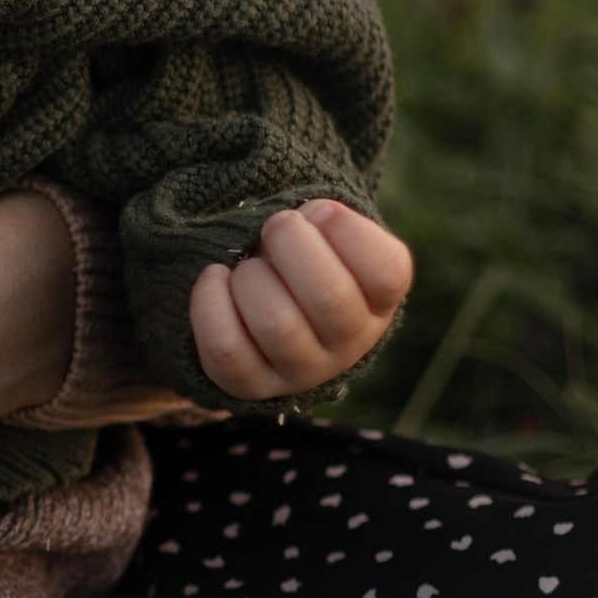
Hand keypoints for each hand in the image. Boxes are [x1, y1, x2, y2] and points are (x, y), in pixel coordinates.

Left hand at [189, 199, 411, 399]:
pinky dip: (210, 303)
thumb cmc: (304, 260)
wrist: (271, 308)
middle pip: (329, 296)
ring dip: (251, 276)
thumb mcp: (327, 236)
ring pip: (276, 324)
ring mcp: (302, 371)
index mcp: (378, 301)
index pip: (387, 271)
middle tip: (275, 226)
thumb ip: (326, 218)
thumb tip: (313, 216)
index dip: (349, 230)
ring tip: (248, 267)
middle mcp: (349, 344)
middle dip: (290, 243)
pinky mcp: (253, 386)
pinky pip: (226, 350)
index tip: (320, 212)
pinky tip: (215, 278)